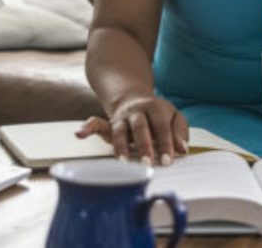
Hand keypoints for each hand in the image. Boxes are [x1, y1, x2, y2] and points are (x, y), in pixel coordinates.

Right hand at [74, 96, 188, 165]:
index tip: (167, 161)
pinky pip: (95, 123)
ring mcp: (121, 118)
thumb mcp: (173, 116)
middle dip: (144, 145)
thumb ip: (179, 131)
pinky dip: (86, 128)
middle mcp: (137, 112)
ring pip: (120, 131)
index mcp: (155, 108)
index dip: (165, 143)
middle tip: (148, 163)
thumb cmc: (157, 113)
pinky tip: (79, 134)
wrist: (132, 97)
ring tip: (125, 163)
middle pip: (140, 127)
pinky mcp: (108, 124)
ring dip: (122, 147)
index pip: (162, 126)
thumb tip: (182, 148)